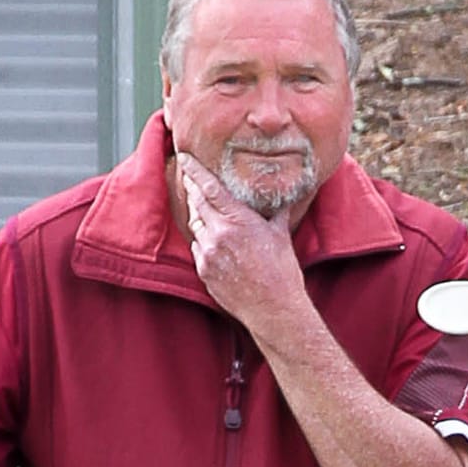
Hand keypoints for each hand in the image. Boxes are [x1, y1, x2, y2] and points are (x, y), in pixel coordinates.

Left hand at [176, 154, 310, 343]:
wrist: (273, 309)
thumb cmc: (281, 272)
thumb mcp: (281, 235)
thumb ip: (276, 214)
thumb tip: (284, 200)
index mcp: (238, 219)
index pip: (209, 187)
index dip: (194, 170)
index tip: (184, 157)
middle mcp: (219, 233)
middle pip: (197, 203)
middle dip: (194, 190)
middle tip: (191, 180)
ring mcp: (208, 254)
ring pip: (195, 226)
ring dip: (199, 217)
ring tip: (205, 212)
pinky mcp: (204, 272)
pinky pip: (197, 249)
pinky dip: (203, 241)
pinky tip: (213, 242)